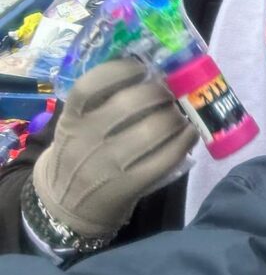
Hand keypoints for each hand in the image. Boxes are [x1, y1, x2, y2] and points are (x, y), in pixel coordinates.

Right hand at [32, 60, 196, 238]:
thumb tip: (149, 70)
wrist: (66, 207)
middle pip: (131, 103)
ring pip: (154, 129)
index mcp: (71, 120)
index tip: (141, 67)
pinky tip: (189, 133)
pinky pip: (167, 157)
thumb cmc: (80, 155)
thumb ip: (101, 102)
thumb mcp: (76, 126)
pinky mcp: (129, 185)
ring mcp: (108, 164)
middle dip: (160, 92)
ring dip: (177, 116)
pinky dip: (185, 140)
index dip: (120, 70)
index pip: (90, 86)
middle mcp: (86, 140)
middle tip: (170, 92)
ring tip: (181, 113)